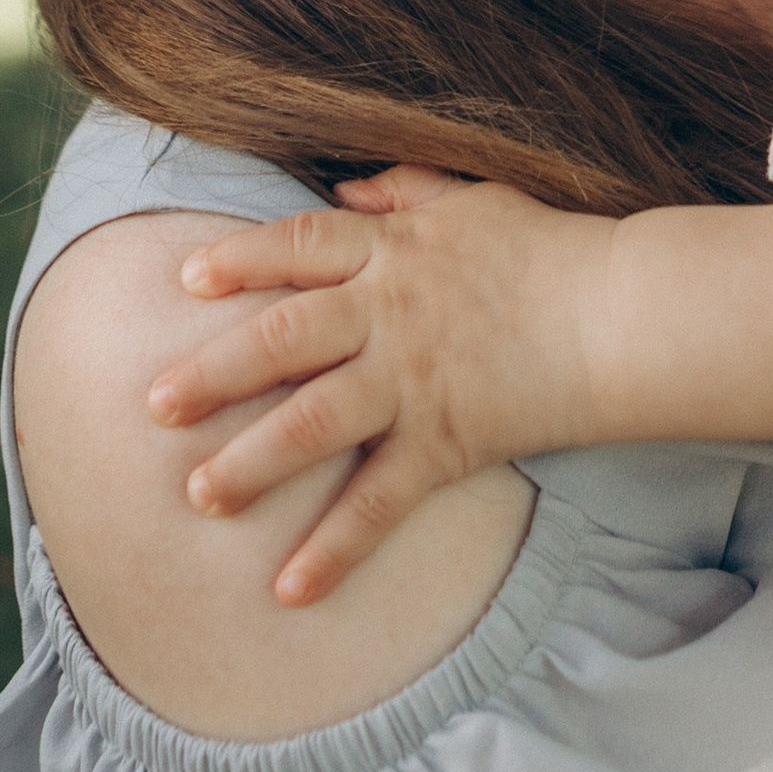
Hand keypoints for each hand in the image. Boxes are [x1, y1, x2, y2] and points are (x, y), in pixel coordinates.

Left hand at [146, 168, 609, 605]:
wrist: (620, 313)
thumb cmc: (550, 250)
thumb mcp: (475, 199)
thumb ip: (406, 189)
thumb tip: (347, 183)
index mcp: (394, 250)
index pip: (301, 247)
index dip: (242, 262)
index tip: (186, 282)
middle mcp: (391, 314)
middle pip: (285, 338)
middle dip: (215, 372)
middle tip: (152, 405)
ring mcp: (415, 380)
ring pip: (315, 422)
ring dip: (251, 462)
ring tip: (197, 496)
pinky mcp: (446, 441)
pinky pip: (380, 501)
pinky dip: (335, 548)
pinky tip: (288, 588)